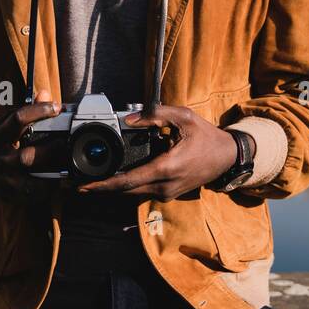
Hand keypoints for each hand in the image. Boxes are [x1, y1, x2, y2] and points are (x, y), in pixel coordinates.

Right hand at [0, 89, 67, 202]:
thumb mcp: (3, 123)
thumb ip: (25, 110)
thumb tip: (46, 94)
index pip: (17, 120)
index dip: (37, 111)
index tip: (56, 107)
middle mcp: (0, 159)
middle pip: (26, 157)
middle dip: (50, 150)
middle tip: (64, 142)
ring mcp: (4, 180)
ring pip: (30, 183)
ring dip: (51, 176)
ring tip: (64, 167)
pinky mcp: (8, 195)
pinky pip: (32, 196)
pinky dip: (46, 190)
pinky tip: (56, 181)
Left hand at [76, 104, 238, 200]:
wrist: (227, 157)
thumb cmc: (206, 137)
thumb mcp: (183, 118)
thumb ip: (155, 114)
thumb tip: (129, 119)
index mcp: (166, 168)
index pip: (127, 181)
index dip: (103, 185)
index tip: (85, 186)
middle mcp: (165, 185)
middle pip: (125, 190)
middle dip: (103, 187)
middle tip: (81, 183)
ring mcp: (167, 193)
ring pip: (133, 192)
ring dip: (115, 186)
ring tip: (96, 180)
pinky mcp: (169, 194)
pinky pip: (143, 191)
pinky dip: (129, 185)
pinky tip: (119, 176)